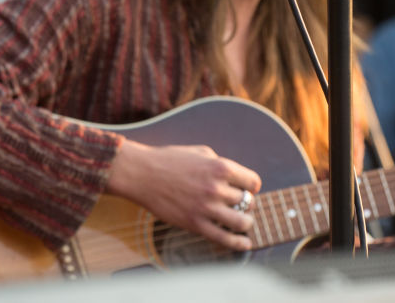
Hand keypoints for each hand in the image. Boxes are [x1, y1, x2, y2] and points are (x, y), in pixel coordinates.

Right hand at [106, 140, 261, 250]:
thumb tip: (235, 177)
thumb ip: (219, 163)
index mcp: (220, 167)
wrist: (141, 173)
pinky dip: (239, 243)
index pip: (253, 182)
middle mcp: (217, 188)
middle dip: (246, 204)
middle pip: (248, 202)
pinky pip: (225, 239)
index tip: (247, 189)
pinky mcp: (195, 224)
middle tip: (239, 205)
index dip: (251, 186)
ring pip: (242, 222)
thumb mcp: (199, 151)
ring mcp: (207, 208)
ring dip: (246, 223)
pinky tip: (244, 243)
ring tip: (242, 222)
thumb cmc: (168, 160)